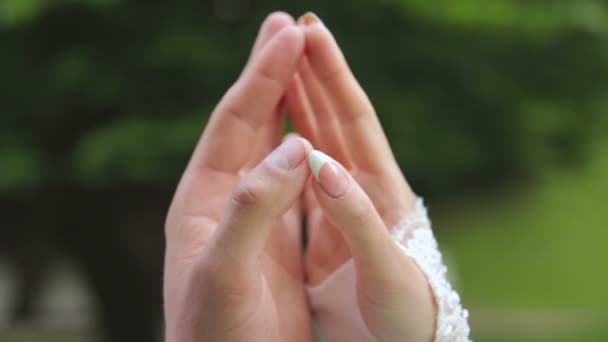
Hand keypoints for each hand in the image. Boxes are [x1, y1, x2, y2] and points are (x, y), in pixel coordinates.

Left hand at [163, 13, 313, 341]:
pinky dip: (306, 150)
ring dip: (288, 104)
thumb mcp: (225, 273)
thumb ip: (255, 209)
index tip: (289, 35)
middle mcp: (226, 202)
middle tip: (287, 27)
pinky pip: (293, 183)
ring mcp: (252, 218)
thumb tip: (293, 147)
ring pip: (271, 148)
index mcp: (203, 200)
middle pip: (248, 124)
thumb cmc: (216, 337)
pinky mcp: (276, 240)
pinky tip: (314, 132)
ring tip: (299, 64)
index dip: (262, 77)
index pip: (234, 123)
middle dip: (269, 74)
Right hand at [286, 13, 435, 340]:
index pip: (356, 120)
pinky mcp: (330, 231)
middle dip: (315, 76)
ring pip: (321, 145)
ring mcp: (347, 208)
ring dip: (301, 107)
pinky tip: (278, 137)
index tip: (312, 34)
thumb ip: (356, 219)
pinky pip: (307, 180)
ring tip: (282, 72)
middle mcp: (366, 191)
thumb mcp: (386, 269)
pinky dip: (292, 152)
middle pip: (338, 122)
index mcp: (384, 192)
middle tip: (292, 35)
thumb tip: (321, 165)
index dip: (334, 76)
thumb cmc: (405, 316)